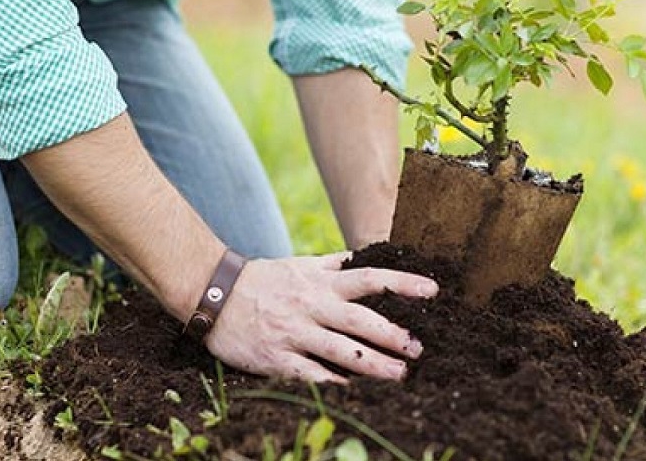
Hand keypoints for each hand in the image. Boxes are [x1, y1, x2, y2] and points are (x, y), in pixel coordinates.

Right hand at [205, 252, 438, 382]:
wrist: (214, 294)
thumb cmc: (264, 280)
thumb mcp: (300, 265)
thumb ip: (334, 264)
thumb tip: (367, 255)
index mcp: (321, 282)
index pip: (370, 278)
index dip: (402, 283)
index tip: (432, 291)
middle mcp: (312, 305)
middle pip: (360, 319)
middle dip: (393, 334)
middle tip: (419, 348)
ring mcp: (294, 332)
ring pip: (341, 350)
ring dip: (374, 364)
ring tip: (400, 375)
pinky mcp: (277, 358)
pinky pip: (311, 374)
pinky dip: (334, 383)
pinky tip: (356, 392)